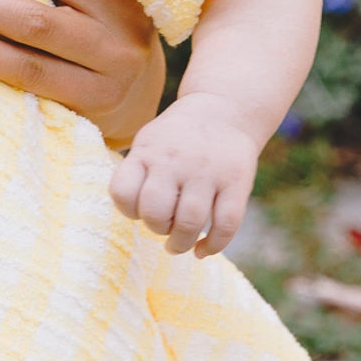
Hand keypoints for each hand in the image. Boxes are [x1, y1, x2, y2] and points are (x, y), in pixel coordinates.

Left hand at [109, 93, 257, 257]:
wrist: (226, 110)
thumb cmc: (177, 138)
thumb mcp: (149, 142)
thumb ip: (136, 173)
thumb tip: (134, 215)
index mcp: (148, 151)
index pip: (122, 192)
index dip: (127, 210)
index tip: (139, 211)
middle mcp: (176, 161)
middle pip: (155, 212)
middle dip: (156, 228)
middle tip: (163, 227)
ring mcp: (208, 171)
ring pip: (190, 222)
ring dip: (180, 243)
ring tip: (178, 244)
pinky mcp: (237, 182)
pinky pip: (226, 225)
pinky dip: (212, 246)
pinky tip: (202, 250)